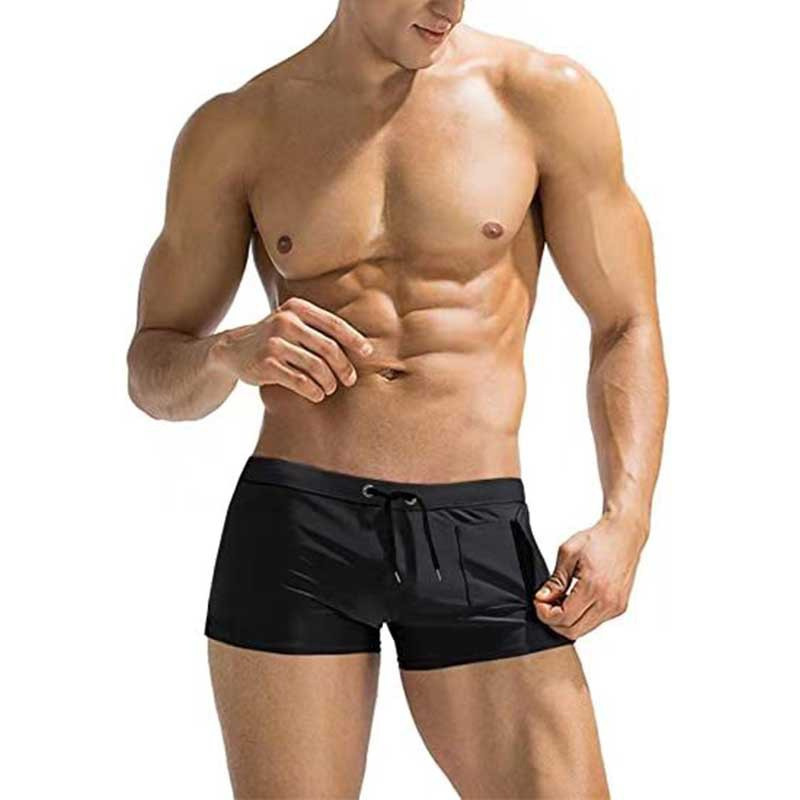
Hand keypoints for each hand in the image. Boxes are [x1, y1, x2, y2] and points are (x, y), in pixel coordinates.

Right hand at [212, 297, 372, 402]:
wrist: (232, 350)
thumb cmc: (274, 339)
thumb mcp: (291, 323)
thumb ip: (317, 328)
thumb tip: (360, 346)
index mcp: (297, 308)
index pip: (334, 324)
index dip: (354, 340)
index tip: (368, 353)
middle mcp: (285, 322)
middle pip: (329, 348)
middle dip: (344, 367)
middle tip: (350, 380)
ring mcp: (274, 342)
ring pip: (316, 367)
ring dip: (329, 382)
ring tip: (331, 388)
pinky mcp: (266, 363)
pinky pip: (300, 381)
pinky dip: (313, 391)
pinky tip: (317, 394)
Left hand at [533, 516, 645, 638]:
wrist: (624, 535)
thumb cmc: (599, 540)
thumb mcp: (568, 553)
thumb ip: (555, 580)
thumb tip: (542, 598)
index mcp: (594, 587)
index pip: (564, 617)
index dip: (545, 614)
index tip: (538, 602)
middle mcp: (608, 602)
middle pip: (573, 630)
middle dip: (553, 621)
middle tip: (544, 604)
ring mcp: (616, 607)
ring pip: (584, 629)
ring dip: (566, 620)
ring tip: (558, 601)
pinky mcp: (619, 608)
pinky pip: (594, 622)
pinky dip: (579, 617)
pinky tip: (572, 601)